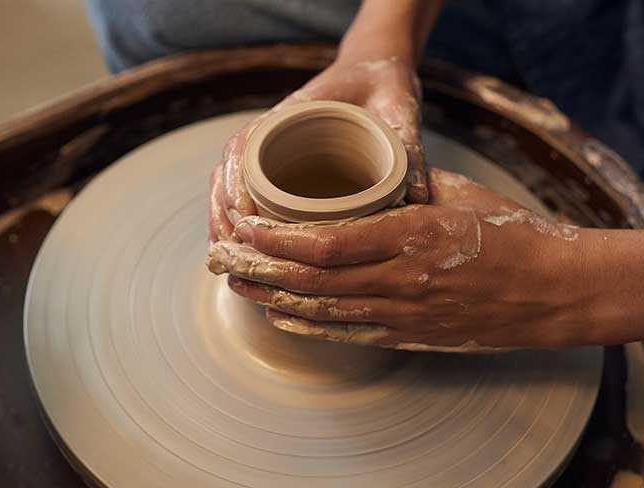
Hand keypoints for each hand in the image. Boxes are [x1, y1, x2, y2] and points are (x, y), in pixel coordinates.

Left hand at [206, 168, 588, 349]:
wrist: (555, 291)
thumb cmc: (512, 234)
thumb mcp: (459, 195)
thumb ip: (406, 191)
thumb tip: (363, 184)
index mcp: (412, 236)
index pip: (326, 242)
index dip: (276, 239)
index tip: (244, 226)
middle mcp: (401, 279)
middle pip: (312, 280)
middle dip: (258, 269)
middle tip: (220, 259)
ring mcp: (406, 313)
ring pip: (323, 311)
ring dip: (274, 299)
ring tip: (237, 286)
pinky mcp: (412, 335)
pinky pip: (349, 334)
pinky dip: (310, 326)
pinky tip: (281, 318)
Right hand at [209, 56, 426, 241]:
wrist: (377, 73)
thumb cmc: (384, 87)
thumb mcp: (399, 108)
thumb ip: (408, 146)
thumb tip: (419, 196)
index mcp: (293, 113)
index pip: (246, 146)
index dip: (238, 182)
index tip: (244, 216)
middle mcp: (272, 131)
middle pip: (228, 172)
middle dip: (223, 214)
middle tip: (233, 251)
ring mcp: (270, 149)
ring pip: (229, 186)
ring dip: (224, 222)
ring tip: (231, 259)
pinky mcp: (278, 166)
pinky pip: (244, 193)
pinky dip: (237, 221)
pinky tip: (245, 252)